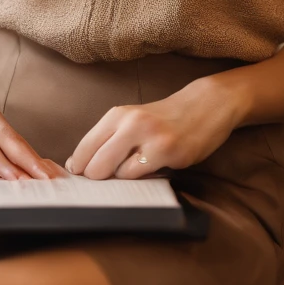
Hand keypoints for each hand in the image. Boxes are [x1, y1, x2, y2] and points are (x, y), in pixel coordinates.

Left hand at [65, 75, 244, 179]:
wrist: (205, 104)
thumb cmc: (164, 118)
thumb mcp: (132, 120)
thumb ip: (108, 139)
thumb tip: (79, 167)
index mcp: (117, 114)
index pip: (84, 147)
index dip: (78, 168)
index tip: (78, 178)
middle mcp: (131, 123)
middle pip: (95, 166)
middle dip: (97, 179)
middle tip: (108, 179)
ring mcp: (151, 137)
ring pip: (118, 174)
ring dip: (125, 178)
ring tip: (141, 165)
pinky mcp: (169, 152)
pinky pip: (142, 176)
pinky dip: (144, 178)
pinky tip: (156, 166)